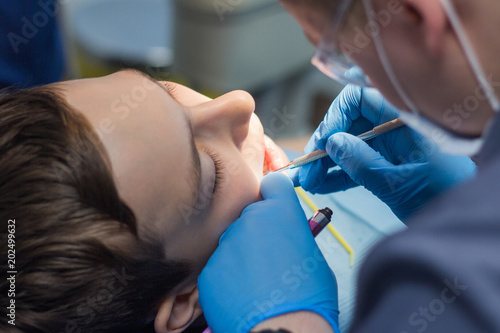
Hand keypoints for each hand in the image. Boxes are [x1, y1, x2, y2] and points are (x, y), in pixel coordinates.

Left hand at [198, 173, 339, 332]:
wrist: (284, 329)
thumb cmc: (309, 298)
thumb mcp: (313, 255)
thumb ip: (293, 235)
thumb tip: (284, 238)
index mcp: (281, 212)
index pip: (273, 183)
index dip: (273, 194)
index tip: (273, 204)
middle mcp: (250, 219)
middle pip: (250, 217)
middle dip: (258, 233)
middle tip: (269, 260)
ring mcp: (226, 244)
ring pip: (232, 243)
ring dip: (241, 257)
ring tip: (257, 284)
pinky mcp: (209, 269)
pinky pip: (219, 268)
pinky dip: (228, 279)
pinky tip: (242, 296)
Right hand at [290, 85, 475, 220]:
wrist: (465, 227)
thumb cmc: (446, 199)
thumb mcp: (400, 183)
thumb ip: (362, 162)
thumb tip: (332, 143)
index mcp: (407, 120)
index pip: (363, 97)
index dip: (338, 114)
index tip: (324, 140)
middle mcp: (397, 129)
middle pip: (352, 122)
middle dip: (326, 144)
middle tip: (308, 167)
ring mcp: (393, 148)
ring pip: (351, 145)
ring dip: (327, 162)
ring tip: (309, 180)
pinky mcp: (390, 167)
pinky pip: (358, 164)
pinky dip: (340, 174)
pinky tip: (321, 184)